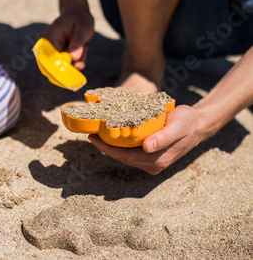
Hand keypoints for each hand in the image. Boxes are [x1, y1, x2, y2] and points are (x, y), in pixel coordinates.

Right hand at [44, 2, 94, 69]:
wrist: (77, 13)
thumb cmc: (80, 18)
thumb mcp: (83, 28)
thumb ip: (78, 42)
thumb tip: (73, 58)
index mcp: (51, 36)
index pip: (51, 56)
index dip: (61, 65)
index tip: (76, 66)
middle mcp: (48, 44)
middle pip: (54, 64)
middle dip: (72, 64)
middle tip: (83, 51)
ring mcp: (51, 50)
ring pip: (62, 66)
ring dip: (76, 61)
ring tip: (84, 46)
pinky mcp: (57, 54)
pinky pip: (66, 63)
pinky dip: (76, 60)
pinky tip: (82, 48)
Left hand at [88, 105, 206, 174]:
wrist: (197, 124)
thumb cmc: (187, 123)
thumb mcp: (176, 127)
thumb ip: (163, 138)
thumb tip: (146, 147)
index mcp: (157, 160)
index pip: (125, 157)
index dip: (107, 149)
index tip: (93, 138)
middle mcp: (153, 164)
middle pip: (122, 157)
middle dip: (105, 147)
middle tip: (90, 133)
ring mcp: (151, 161)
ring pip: (124, 155)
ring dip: (110, 146)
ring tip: (97, 133)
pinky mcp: (149, 155)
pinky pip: (129, 151)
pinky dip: (119, 143)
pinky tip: (110, 134)